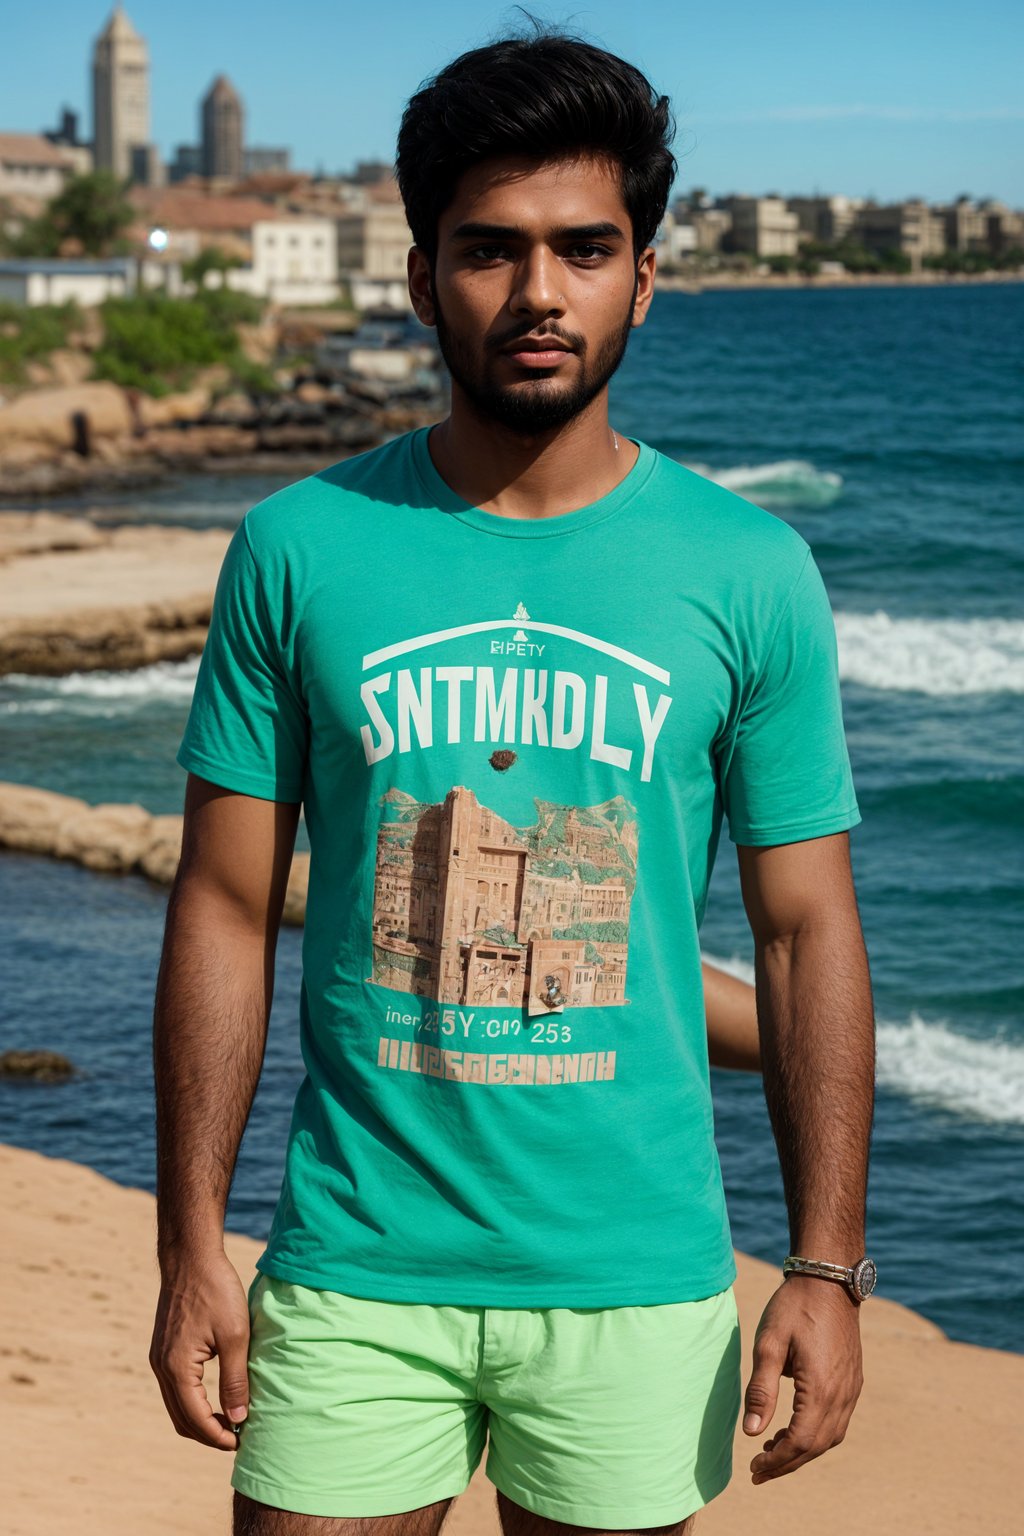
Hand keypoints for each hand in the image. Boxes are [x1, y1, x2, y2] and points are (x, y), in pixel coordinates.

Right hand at [149, 1250, 251, 1449]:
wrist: (191, 1256)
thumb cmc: (216, 1290)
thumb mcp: (235, 1336)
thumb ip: (235, 1380)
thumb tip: (237, 1419)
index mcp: (177, 1369)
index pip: (195, 1420)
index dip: (218, 1436)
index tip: (241, 1441)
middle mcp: (161, 1368)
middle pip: (181, 1420)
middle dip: (208, 1434)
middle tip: (237, 1436)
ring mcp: (158, 1359)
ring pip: (176, 1406)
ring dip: (199, 1420)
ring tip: (229, 1421)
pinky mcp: (163, 1349)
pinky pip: (174, 1389)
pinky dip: (192, 1402)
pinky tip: (214, 1397)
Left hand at [742, 1274, 863, 1482]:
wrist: (829, 1280)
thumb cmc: (794, 1307)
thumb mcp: (768, 1343)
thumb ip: (760, 1389)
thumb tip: (750, 1433)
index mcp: (820, 1388)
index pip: (800, 1442)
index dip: (777, 1461)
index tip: (753, 1469)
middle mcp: (842, 1395)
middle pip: (817, 1447)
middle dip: (787, 1463)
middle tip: (758, 1470)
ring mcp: (851, 1388)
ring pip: (830, 1437)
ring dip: (803, 1451)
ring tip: (772, 1451)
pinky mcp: (853, 1380)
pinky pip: (838, 1421)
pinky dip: (817, 1435)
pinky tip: (795, 1428)